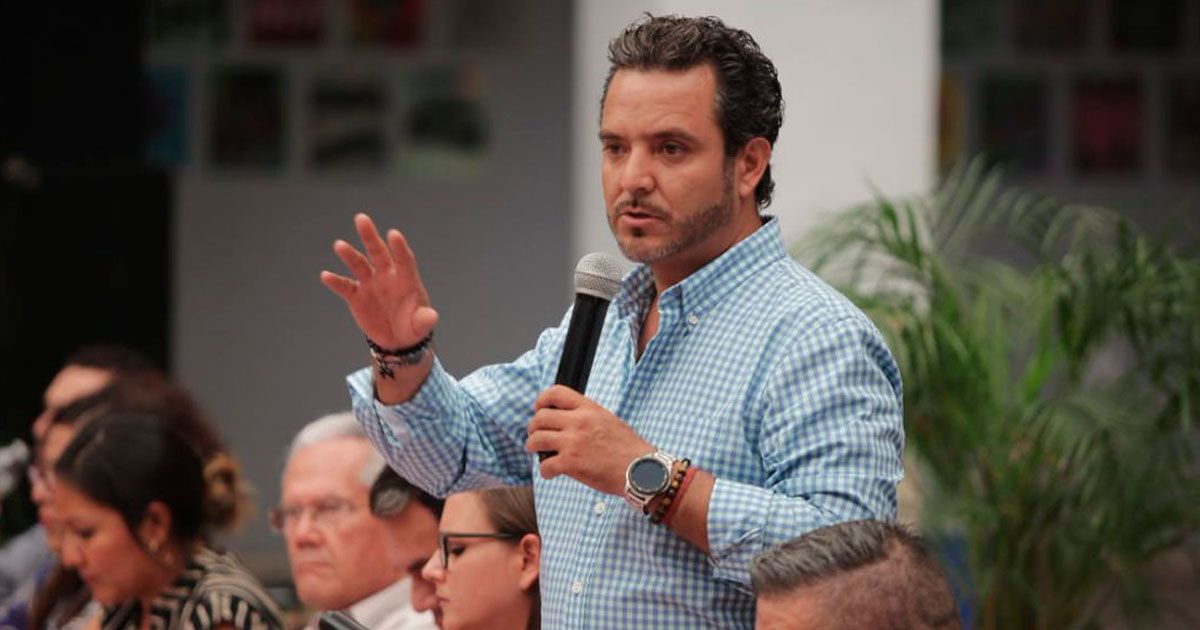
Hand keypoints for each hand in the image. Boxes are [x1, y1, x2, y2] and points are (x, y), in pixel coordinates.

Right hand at [321, 213, 437, 348]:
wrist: (396, 339)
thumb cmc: (413, 326)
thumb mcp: (421, 325)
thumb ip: (425, 320)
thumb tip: (431, 317)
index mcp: (406, 278)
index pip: (404, 259)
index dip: (399, 248)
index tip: (393, 234)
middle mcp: (386, 275)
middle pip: (378, 252)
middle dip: (370, 236)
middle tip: (361, 218)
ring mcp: (370, 283)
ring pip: (359, 264)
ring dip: (349, 255)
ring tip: (339, 245)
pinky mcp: (356, 295)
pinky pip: (345, 286)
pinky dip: (335, 281)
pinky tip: (326, 275)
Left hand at [525, 386, 653, 495]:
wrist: (641, 470)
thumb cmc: (628, 449)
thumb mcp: (609, 421)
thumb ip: (587, 417)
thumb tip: (568, 421)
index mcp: (589, 409)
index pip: (555, 393)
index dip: (541, 401)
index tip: (539, 410)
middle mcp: (578, 422)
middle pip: (540, 417)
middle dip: (533, 428)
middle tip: (536, 436)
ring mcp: (573, 442)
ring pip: (536, 440)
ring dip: (533, 447)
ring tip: (539, 453)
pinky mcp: (570, 463)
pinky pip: (544, 465)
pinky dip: (545, 471)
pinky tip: (552, 473)